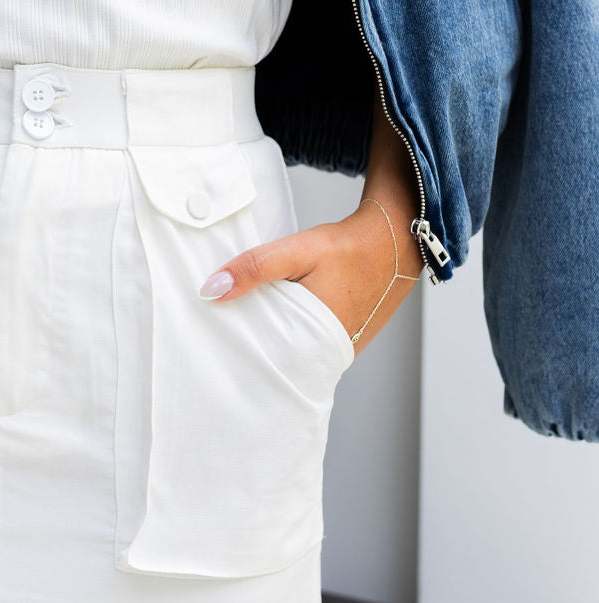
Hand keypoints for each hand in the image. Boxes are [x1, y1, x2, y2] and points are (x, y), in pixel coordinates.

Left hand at [197, 197, 422, 356]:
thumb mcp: (298, 251)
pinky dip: (290, 335)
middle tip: (217, 335)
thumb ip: (256, 268)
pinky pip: (307, 346)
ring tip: (240, 327)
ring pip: (292, 353)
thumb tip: (211, 289)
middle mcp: (327, 355)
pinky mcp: (343, 344)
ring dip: (270, 340)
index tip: (209, 341)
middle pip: (276, 358)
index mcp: (313, 341)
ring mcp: (338, 353)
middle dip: (250, 347)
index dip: (236, 350)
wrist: (393, 244)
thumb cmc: (348, 248)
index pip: (262, 359)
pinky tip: (273, 320)